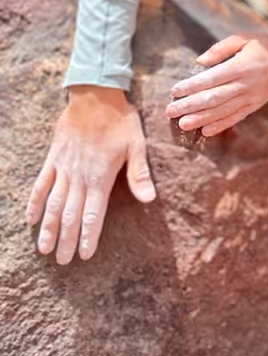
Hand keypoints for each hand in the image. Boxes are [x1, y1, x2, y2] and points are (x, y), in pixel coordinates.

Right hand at [26, 85, 155, 264]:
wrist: (95, 94)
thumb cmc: (121, 120)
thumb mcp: (137, 144)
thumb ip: (140, 174)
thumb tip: (149, 199)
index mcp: (101, 175)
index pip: (92, 212)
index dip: (88, 235)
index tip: (84, 255)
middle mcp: (79, 175)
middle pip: (70, 213)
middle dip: (66, 238)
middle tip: (63, 261)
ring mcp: (63, 168)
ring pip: (53, 203)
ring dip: (48, 227)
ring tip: (44, 250)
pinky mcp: (53, 158)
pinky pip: (41, 183)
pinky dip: (35, 202)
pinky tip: (30, 220)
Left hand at [166, 33, 267, 136]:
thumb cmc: (264, 45)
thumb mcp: (243, 38)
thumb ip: (220, 49)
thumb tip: (199, 62)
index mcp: (240, 66)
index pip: (210, 79)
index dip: (191, 86)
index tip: (174, 91)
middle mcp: (244, 84)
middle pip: (213, 98)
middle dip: (189, 106)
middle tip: (170, 112)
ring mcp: (250, 97)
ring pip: (222, 111)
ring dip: (201, 119)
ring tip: (183, 124)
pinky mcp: (255, 105)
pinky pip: (236, 117)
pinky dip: (220, 125)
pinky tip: (206, 131)